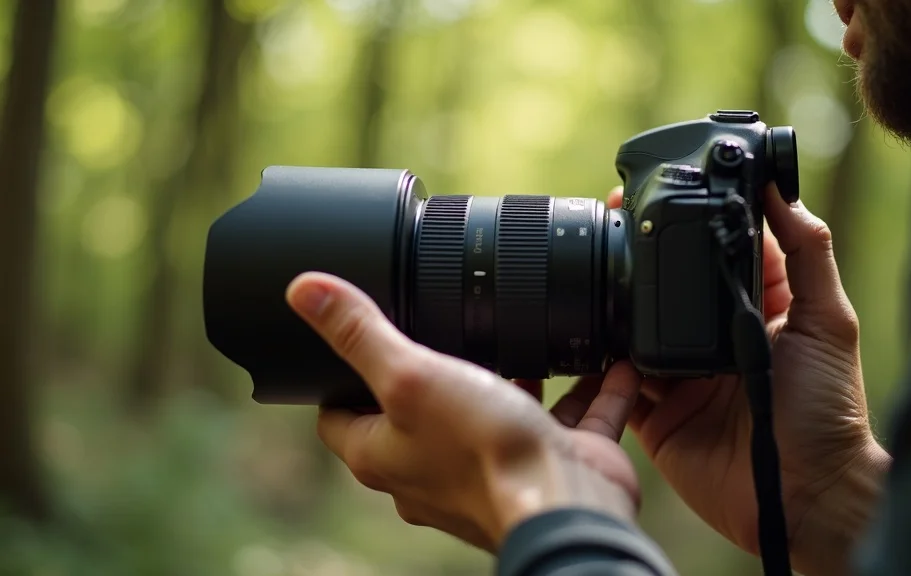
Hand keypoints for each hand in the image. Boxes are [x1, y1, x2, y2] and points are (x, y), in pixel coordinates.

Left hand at [285, 272, 643, 551]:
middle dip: (429, 371)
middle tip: (437, 326)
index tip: (349, 342)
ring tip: (514, 333)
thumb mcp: (410, 376)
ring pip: (494, 412)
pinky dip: (582, 392)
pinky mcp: (543, 462)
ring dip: (507, 378)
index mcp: (384, 453)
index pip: (338, 415)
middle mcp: (431, 468)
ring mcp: (490, 468)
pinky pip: (565, 420)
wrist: (565, 506)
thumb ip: (361, 333)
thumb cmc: (483, 453)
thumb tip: (304, 290)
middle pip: (417, 413)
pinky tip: (599, 360)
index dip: (337, 378)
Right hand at [609, 185, 891, 575]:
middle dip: (639, 253)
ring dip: (615, 303)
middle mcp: (714, 335)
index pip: (717, 247)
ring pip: (634, 327)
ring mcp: (680, 373)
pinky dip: (602, 362)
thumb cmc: (828, 410)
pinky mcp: (654, 412)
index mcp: (756, 305)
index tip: (664, 185)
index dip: (692, 216)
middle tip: (614, 218)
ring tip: (594, 270)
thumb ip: (808, 252)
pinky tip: (592, 335)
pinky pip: (616, 381)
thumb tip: (780, 188)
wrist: (803, 495)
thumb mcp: (829, 321)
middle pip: (667, 284)